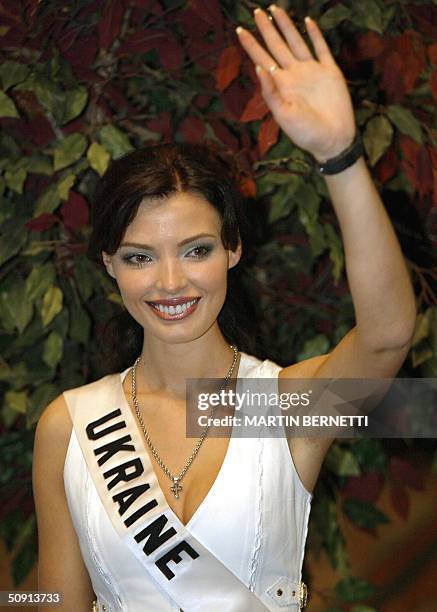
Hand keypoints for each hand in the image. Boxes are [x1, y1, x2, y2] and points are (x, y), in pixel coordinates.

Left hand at [236, 5, 355, 161]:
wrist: (332, 140)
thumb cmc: (306, 133)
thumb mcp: (283, 115)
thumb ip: (270, 92)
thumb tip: (258, 67)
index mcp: (281, 85)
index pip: (262, 59)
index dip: (251, 45)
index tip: (239, 30)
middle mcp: (294, 75)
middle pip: (277, 46)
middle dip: (266, 29)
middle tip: (255, 11)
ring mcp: (312, 71)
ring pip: (296, 42)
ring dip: (286, 26)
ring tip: (275, 9)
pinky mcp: (330, 72)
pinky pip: (321, 49)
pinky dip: (315, 35)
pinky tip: (308, 21)